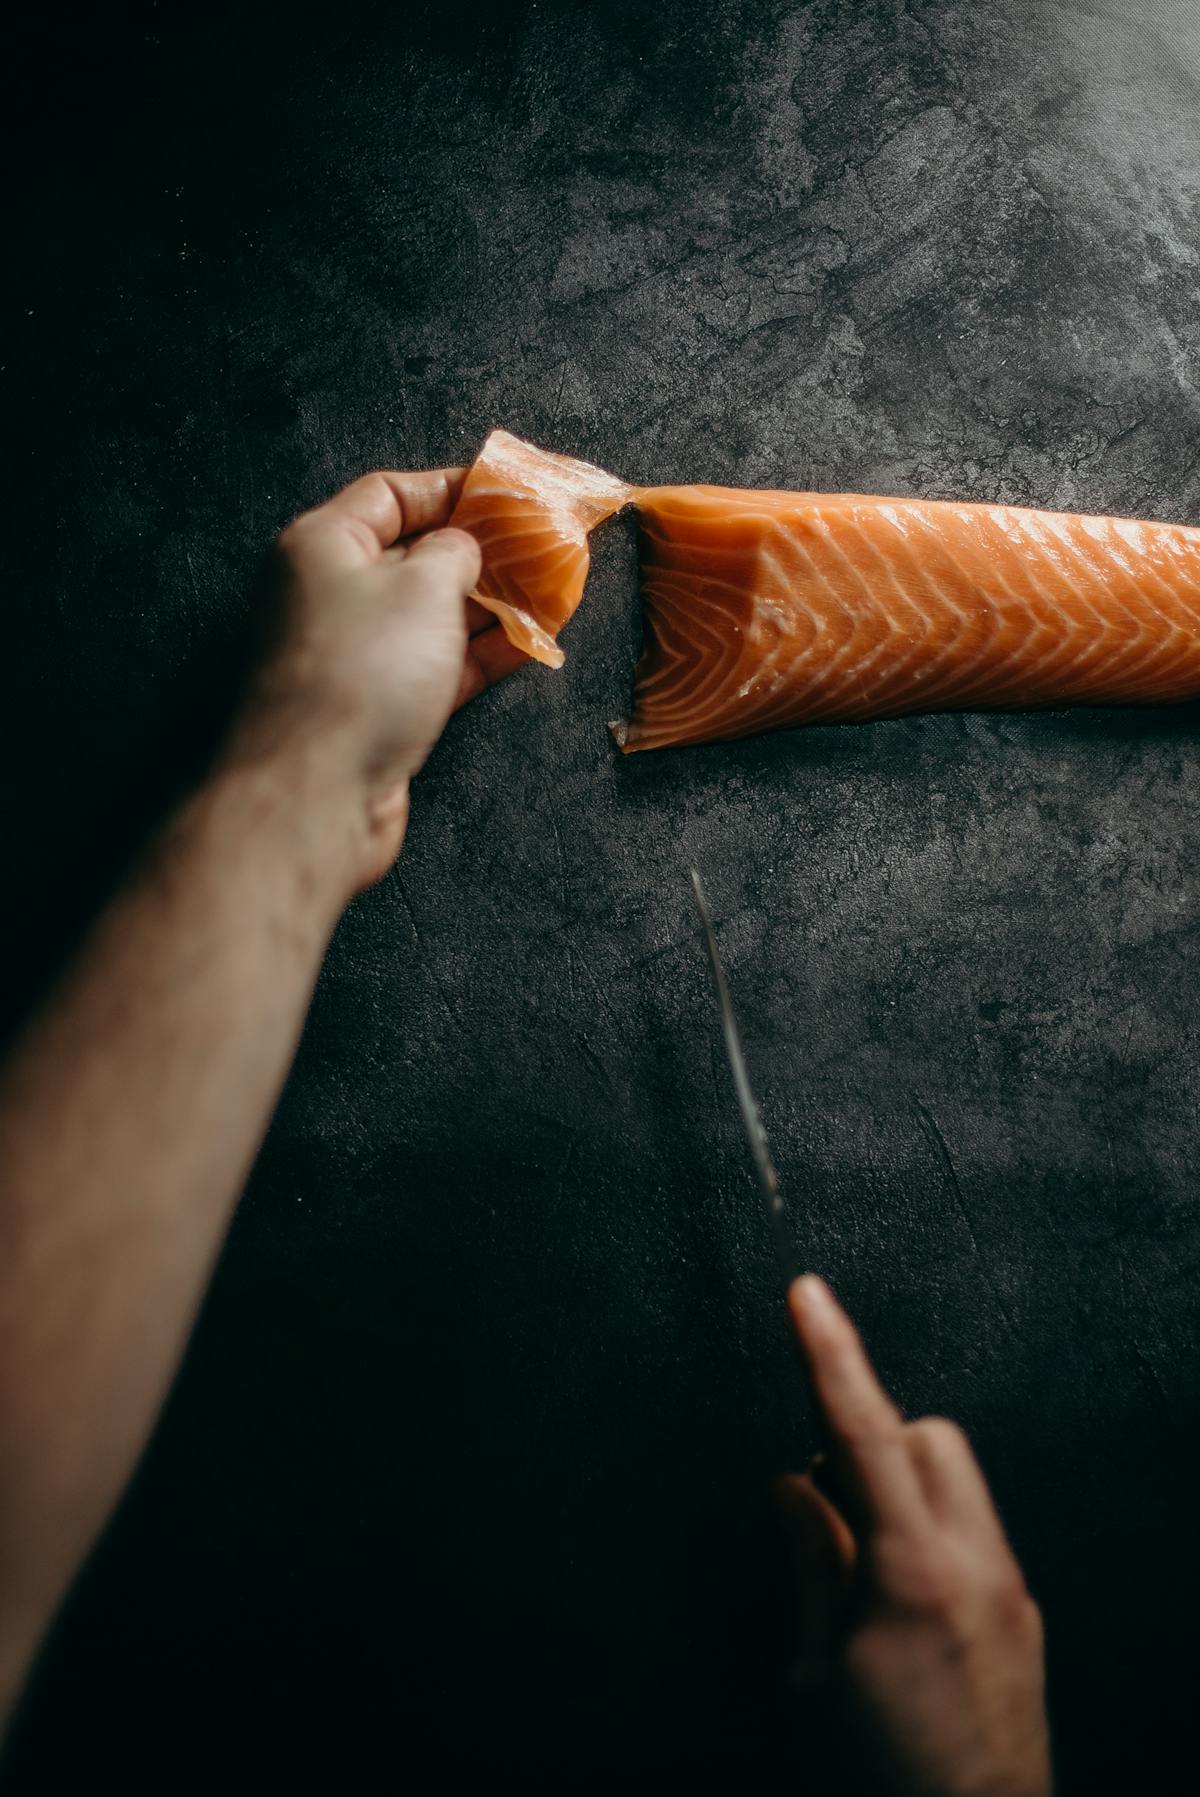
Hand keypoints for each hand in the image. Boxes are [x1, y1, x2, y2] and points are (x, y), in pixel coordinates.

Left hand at [228, 467, 526, 890]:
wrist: (317, 790)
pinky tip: (529, 645)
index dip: (451, 488)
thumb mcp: (423, 584)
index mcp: (322, 545)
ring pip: (427, 616)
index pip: (389, 494)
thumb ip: (453, 551)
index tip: (506, 494)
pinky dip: (478, 654)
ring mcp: (349, 655)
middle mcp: (327, 594)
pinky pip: (433, 667)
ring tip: (547, 594)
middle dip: (477, 551)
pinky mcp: (371, 708)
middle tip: (538, 546)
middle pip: (410, 555)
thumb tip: (462, 548)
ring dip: (487, 606)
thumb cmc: (362, 671)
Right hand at [777, 1276, 1051, 1796]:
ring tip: (860, 1570)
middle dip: (868, 1442)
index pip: (862, 1434)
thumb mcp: (823, 1673)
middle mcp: (975, 1564)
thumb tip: (791, 1482)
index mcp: (913, 1575)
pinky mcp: (1022, 1611)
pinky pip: (968, 1529)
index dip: (830, 1355)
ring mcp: (1008, 1587)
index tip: (806, 1293)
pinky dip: (922, 1534)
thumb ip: (810, 1564)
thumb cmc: (892, 1772)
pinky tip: (898, 1608)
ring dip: (897, 1488)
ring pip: (952, 1476)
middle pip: (926, 1436)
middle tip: (826, 1513)